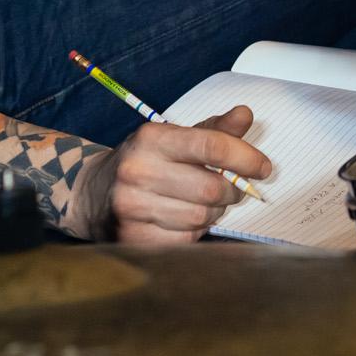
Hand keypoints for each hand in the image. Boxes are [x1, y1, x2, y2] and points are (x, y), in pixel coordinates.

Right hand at [61, 106, 269, 243]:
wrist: (91, 193)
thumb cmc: (145, 162)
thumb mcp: (173, 138)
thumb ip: (213, 129)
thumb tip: (245, 115)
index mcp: (151, 139)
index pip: (210, 146)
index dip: (245, 157)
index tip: (264, 168)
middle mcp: (138, 171)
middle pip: (211, 187)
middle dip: (231, 190)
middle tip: (231, 188)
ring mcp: (132, 207)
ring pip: (201, 217)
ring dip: (213, 212)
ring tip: (203, 202)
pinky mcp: (132, 238)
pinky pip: (186, 240)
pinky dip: (194, 232)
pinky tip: (183, 220)